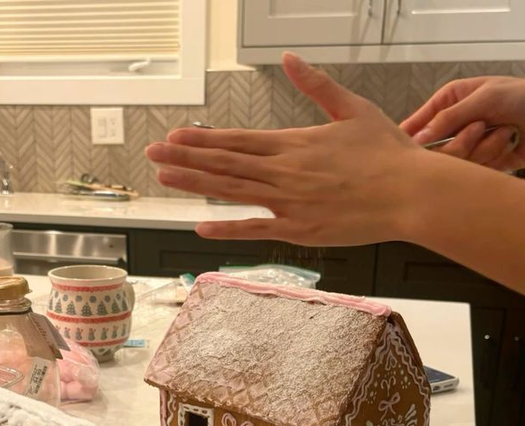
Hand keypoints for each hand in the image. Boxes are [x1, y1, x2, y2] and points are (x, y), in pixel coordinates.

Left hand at [146, 54, 445, 245]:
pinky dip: (228, 228)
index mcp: (295, 143)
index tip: (174, 136)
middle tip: (152, 155)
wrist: (411, 193)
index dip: (203, 139)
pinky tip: (201, 227)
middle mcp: (284, 172)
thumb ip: (317, 85)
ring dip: (195, 185)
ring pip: (233, 191)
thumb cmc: (388, 154)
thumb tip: (291, 59)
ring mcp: (289, 203)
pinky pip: (256, 229)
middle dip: (185, 159)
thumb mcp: (353, 108)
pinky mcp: (299, 230)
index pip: (238, 140)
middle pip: (225, 164)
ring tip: (165, 179)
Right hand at [401, 76, 524, 170]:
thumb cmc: (523, 97)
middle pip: (433, 152)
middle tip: (481, 129)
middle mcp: (453, 126)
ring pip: (455, 163)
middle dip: (461, 143)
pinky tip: (508, 143)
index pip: (414, 125)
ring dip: (484, 148)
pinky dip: (494, 158)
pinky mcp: (480, 162)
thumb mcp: (485, 99)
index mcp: (447, 102)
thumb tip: (417, 139)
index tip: (411, 152)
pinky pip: (473, 171)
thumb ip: (449, 118)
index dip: (410, 140)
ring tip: (505, 131)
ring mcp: (466, 145)